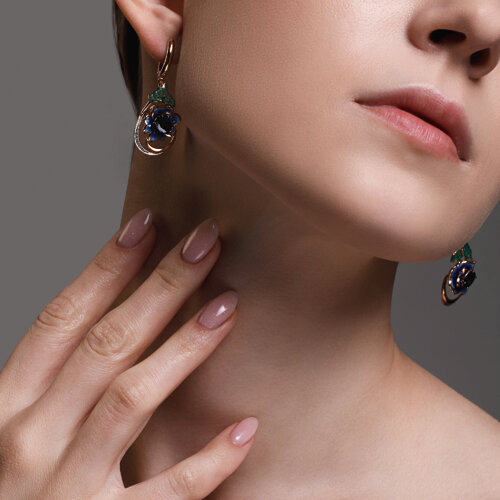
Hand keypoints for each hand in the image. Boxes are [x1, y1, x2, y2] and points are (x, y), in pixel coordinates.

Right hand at [0, 209, 257, 498]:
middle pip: (105, 344)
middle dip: (159, 286)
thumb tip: (117, 318)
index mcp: (7, 407)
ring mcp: (63, 490)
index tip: (148, 224)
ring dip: (184, 347)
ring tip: (228, 306)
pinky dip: (207, 461)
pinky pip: (165, 494)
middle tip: (205, 242)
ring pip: (131, 398)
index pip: (61, 319)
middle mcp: (28, 440)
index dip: (104, 267)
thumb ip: (56, 384)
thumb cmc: (13, 490)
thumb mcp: (18, 427)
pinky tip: (245, 429)